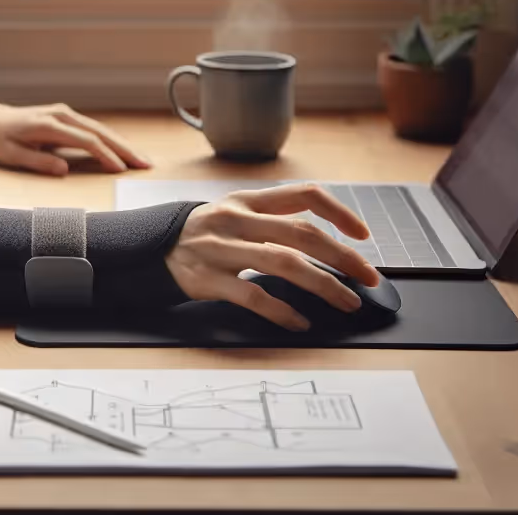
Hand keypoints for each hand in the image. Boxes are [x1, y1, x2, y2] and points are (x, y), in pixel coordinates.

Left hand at [0, 100, 152, 175]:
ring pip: (100, 128)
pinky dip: (110, 139)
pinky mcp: (66, 117)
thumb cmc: (0, 139)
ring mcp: (65, 114)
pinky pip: (93, 128)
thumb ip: (38, 162)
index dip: (105, 155)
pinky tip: (122, 150)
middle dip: (124, 148)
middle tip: (145, 163)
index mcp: (49, 125)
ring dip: (121, 144)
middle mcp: (61, 115)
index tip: (120, 169)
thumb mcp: (12, 155)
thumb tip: (63, 169)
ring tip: (140, 159)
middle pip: (100, 131)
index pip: (85, 140)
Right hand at [163, 183, 380, 330]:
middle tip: (369, 278)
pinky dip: (282, 312)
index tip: (363, 236)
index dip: (339, 213)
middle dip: (342, 257)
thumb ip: (273, 221)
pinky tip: (300, 322)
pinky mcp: (207, 279)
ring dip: (323, 286)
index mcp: (249, 200)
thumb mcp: (234, 213)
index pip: (304, 195)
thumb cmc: (205, 235)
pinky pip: (253, 296)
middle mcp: (236, 219)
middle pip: (301, 233)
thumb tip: (328, 245)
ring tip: (346, 303)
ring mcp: (220, 248)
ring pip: (284, 263)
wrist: (148, 248)